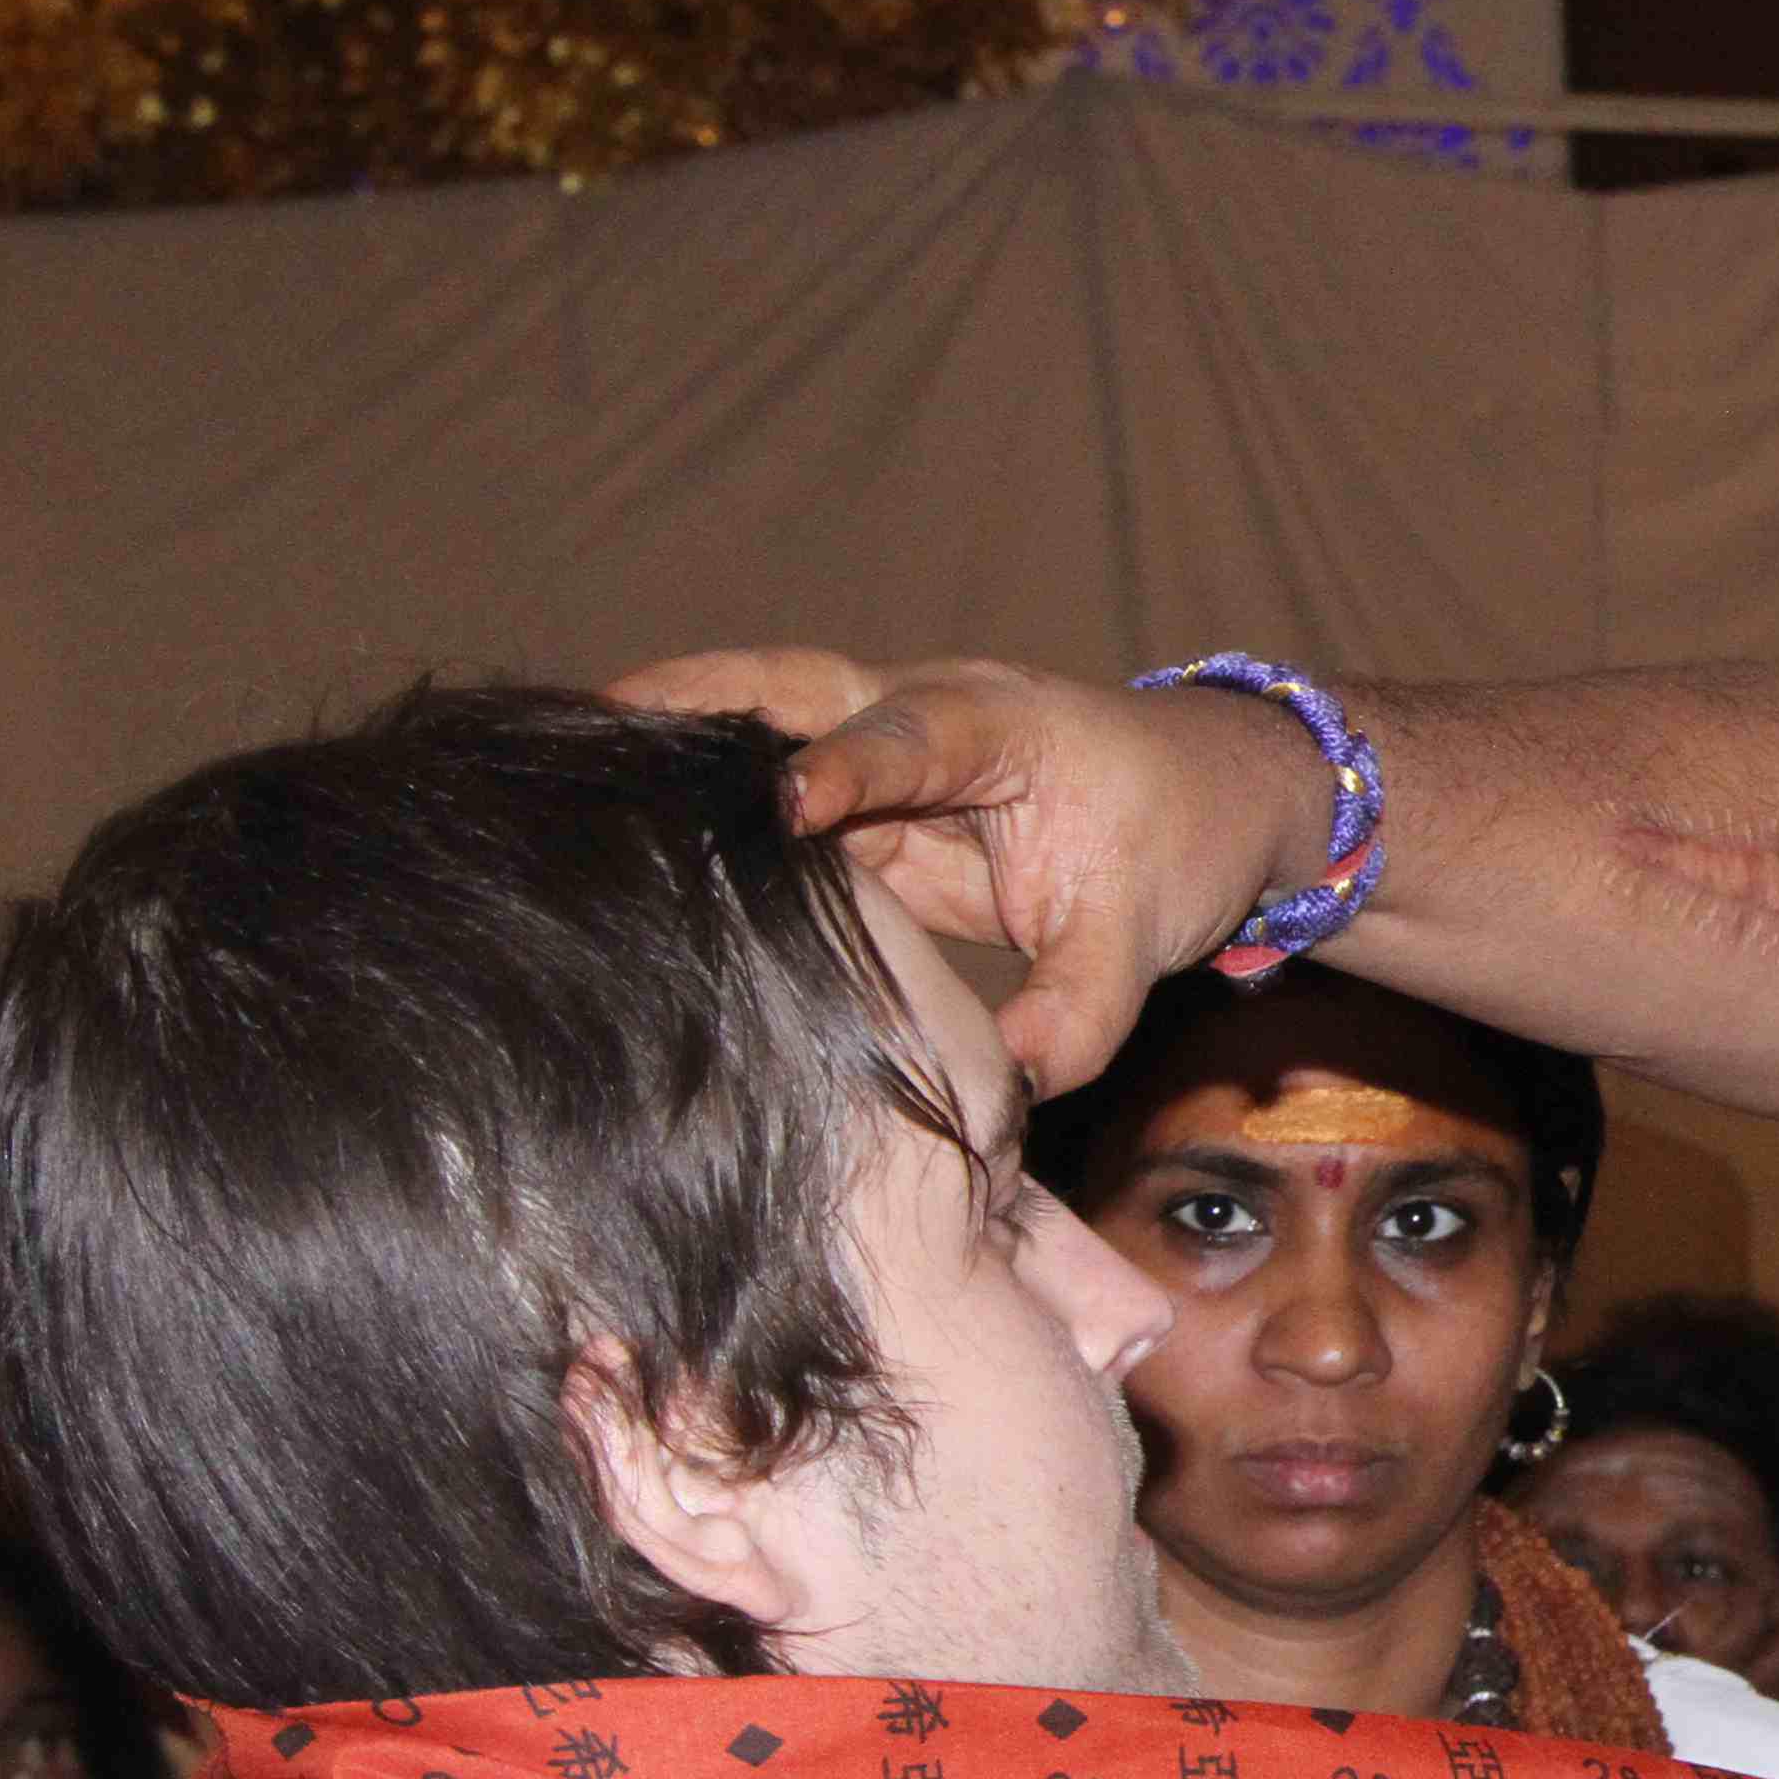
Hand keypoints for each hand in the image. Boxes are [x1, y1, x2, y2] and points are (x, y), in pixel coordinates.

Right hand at [609, 647, 1325, 1086]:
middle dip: (696, 699)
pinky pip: (778, 811)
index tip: (785, 802)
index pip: (907, 741)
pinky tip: (629, 854)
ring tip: (565, 788)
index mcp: (993, 726)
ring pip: (768, 744)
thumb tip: (1009, 1088)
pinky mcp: (866, 815)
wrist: (1213, 797)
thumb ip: (1078, 1011)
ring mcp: (883, 762)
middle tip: (588, 724)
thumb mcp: (1142, 934)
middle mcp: (920, 721)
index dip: (846, 770)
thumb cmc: (1180, 839)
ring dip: (683, 761)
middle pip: (793, 691)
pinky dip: (711, 822)